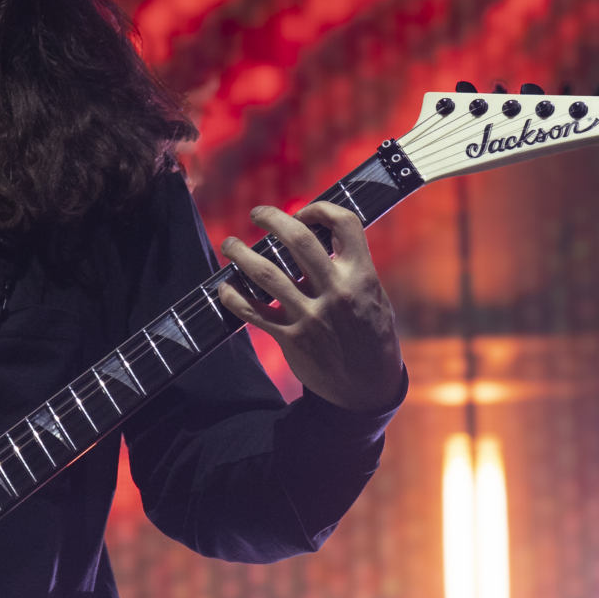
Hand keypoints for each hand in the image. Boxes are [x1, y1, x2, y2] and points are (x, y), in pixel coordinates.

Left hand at [218, 202, 406, 413]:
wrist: (367, 389)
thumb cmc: (371, 335)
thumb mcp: (373, 295)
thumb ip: (350, 268)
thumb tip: (320, 238)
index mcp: (361, 276)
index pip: (344, 223)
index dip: (319, 209)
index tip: (303, 212)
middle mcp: (336, 292)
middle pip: (298, 240)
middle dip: (272, 218)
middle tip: (257, 214)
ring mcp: (311, 316)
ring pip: (266, 273)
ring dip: (241, 253)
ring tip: (230, 244)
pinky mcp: (291, 338)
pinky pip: (252, 312)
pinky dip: (233, 297)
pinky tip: (225, 287)